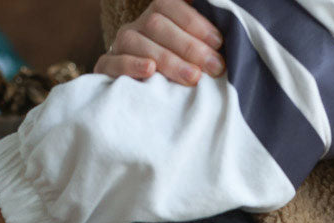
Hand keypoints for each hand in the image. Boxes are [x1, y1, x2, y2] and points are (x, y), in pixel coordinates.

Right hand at [94, 0, 224, 85]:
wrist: (139, 103)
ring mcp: (119, 46)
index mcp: (156, 15)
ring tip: (193, 78)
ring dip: (169, 60)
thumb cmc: (176, 76)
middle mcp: (136, 27)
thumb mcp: (190, 56)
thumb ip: (203, 42)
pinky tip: (150, 71)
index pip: (171, 6)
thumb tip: (228, 30)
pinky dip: (132, 65)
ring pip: (139, 43)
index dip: (195, 22)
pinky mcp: (105, 69)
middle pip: (157, 25)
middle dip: (189, 46)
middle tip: (214, 67)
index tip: (219, 42)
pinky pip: (114, 62)